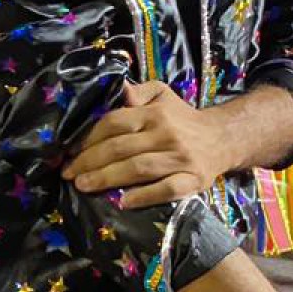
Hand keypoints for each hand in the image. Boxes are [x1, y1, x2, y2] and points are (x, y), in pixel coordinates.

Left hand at [63, 80, 232, 208]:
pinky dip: (145, 196)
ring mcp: (181, 158)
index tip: (68, 152)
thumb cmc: (182, 119)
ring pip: (139, 168)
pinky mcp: (194, 179)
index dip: (88, 139)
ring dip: (107, 178)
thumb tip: (116, 89)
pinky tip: (124, 202)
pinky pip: (168, 189)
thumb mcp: (162, 96)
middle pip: (121, 148)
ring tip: (83, 186)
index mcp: (155, 114)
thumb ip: (137, 91)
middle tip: (68, 173)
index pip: (114, 123)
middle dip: (89, 161)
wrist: (224, 138)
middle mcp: (167, 134)